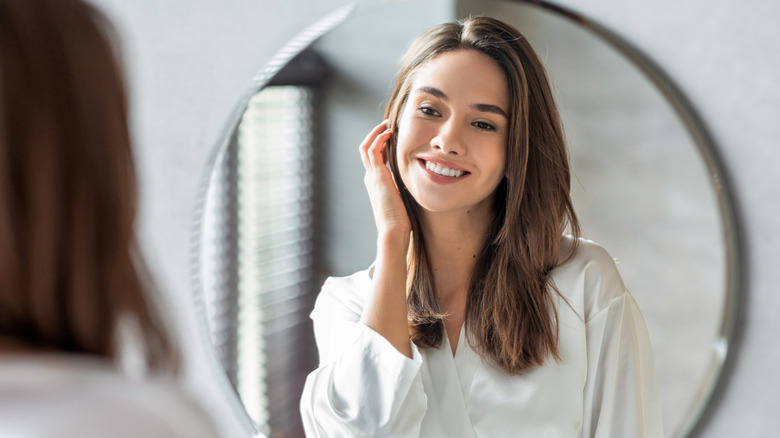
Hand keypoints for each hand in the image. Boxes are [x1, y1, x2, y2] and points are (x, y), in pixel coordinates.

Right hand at [359, 120, 410, 243]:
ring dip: (375, 133)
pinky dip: (378, 139)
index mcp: (376, 183)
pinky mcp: (377, 175)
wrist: (393, 230)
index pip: (375, 158)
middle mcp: (371, 178)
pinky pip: (373, 150)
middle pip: (366, 149)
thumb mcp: (402, 200)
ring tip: (386, 124)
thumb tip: (414, 185)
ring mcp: (372, 176)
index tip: (392, 137)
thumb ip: (403, 189)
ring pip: (366, 147)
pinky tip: (389, 133)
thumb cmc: (400, 220)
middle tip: (387, 125)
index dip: (382, 145)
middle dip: (375, 135)